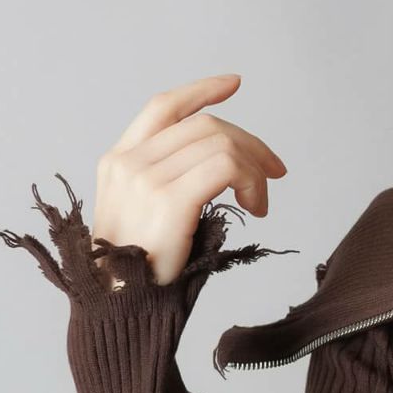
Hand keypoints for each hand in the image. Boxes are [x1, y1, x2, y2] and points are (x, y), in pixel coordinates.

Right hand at [92, 73, 288, 286]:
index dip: (202, 90)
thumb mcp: (145, 216)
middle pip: (205, 126)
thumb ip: (169, 182)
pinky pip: (227, 167)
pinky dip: (251, 181)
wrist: (120, 308)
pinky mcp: (169, 199)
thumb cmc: (139, 274)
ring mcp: (145, 178)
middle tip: (274, 172)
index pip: (164, 106)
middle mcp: (129, 163)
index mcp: (118, 161)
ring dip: (254, 169)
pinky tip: (256, 207)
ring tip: (260, 202)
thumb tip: (224, 169)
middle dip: (249, 143)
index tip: (234, 84)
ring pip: (222, 143)